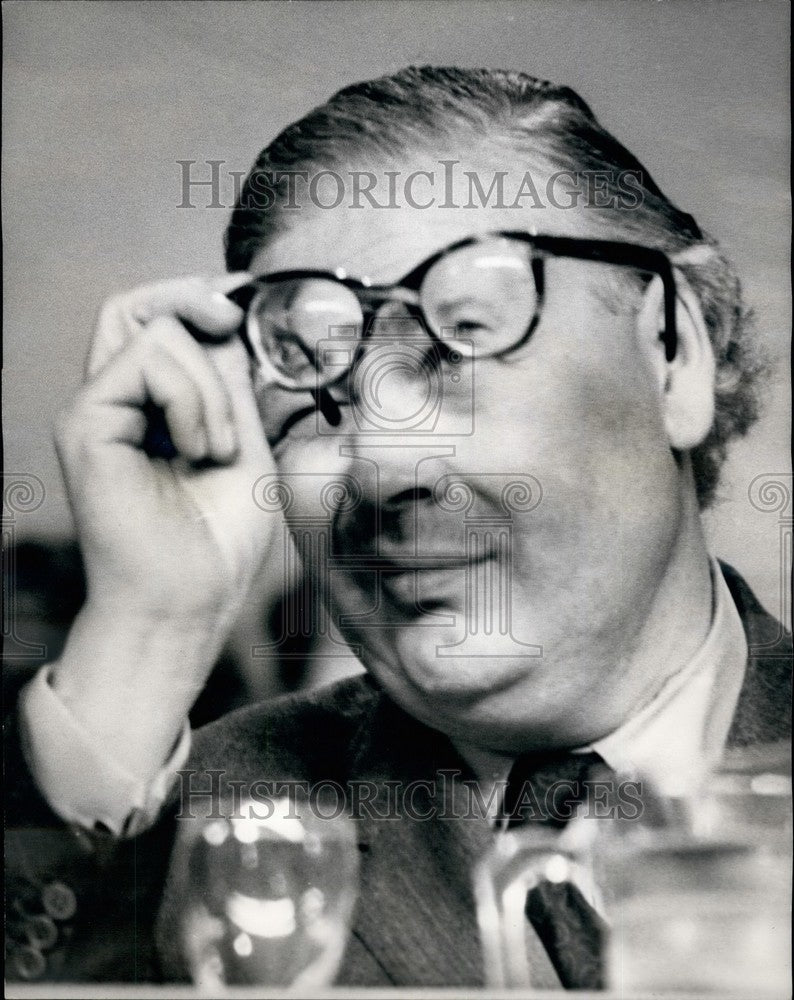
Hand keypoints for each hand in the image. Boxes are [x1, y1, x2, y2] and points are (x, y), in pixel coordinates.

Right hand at [49, 274, 278, 775]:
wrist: (190, 600)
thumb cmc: (219, 542)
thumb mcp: (245, 447)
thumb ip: (230, 387)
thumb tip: (225, 329)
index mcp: (153, 410)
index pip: (158, 324)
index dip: (197, 298)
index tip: (241, 298)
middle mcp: (118, 404)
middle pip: (134, 306)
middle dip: (193, 296)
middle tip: (231, 317)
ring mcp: (98, 411)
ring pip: (153, 329)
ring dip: (210, 385)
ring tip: (217, 447)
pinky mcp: (85, 423)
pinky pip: (146, 361)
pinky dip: (192, 398)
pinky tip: (200, 449)